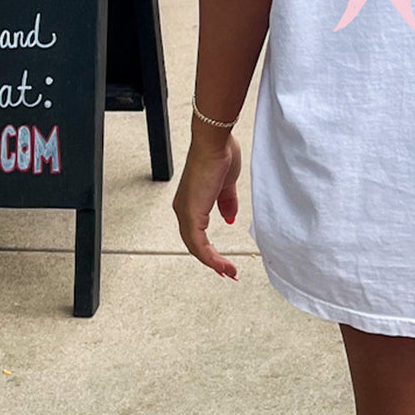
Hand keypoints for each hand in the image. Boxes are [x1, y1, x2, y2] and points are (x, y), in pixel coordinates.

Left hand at [172, 130, 241, 279]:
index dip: (210, 249)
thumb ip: (227, 203)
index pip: (197, 233)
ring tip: (229, 272)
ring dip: (213, 262)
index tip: (224, 261)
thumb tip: (230, 219)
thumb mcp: (227, 185)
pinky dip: (210, 257)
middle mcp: (184, 209)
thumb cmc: (220, 155)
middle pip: (195, 244)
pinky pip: (198, 243)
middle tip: (228, 272)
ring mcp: (186, 212)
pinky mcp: (191, 213)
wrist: (215, 142)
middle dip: (212, 261)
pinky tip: (222, 264)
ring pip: (196, 247)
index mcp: (191, 202)